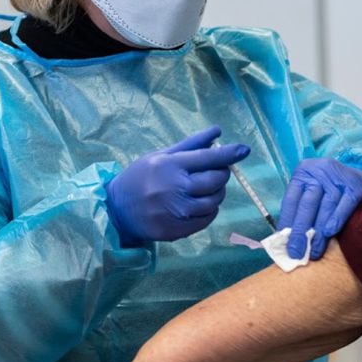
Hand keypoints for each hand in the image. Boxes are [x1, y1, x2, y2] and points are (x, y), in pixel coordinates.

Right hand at [105, 126, 249, 243]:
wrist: (117, 209)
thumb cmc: (141, 177)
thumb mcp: (161, 155)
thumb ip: (191, 144)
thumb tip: (217, 132)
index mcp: (171, 166)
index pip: (208, 158)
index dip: (230, 154)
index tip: (244, 150)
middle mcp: (175, 188)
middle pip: (216, 180)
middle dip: (222, 174)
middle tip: (216, 172)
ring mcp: (177, 211)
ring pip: (214, 201)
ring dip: (216, 193)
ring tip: (205, 189)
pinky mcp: (178, 230)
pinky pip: (207, 219)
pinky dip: (209, 210)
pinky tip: (199, 204)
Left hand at [278, 158, 361, 259]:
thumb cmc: (332, 189)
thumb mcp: (313, 191)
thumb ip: (301, 209)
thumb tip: (287, 238)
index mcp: (304, 173)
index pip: (291, 199)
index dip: (287, 222)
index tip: (285, 244)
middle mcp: (320, 171)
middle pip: (307, 203)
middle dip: (300, 231)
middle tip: (297, 253)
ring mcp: (338, 177)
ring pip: (326, 206)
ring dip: (319, 231)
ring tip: (314, 251)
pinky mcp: (356, 185)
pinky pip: (345, 204)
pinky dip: (337, 219)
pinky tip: (330, 233)